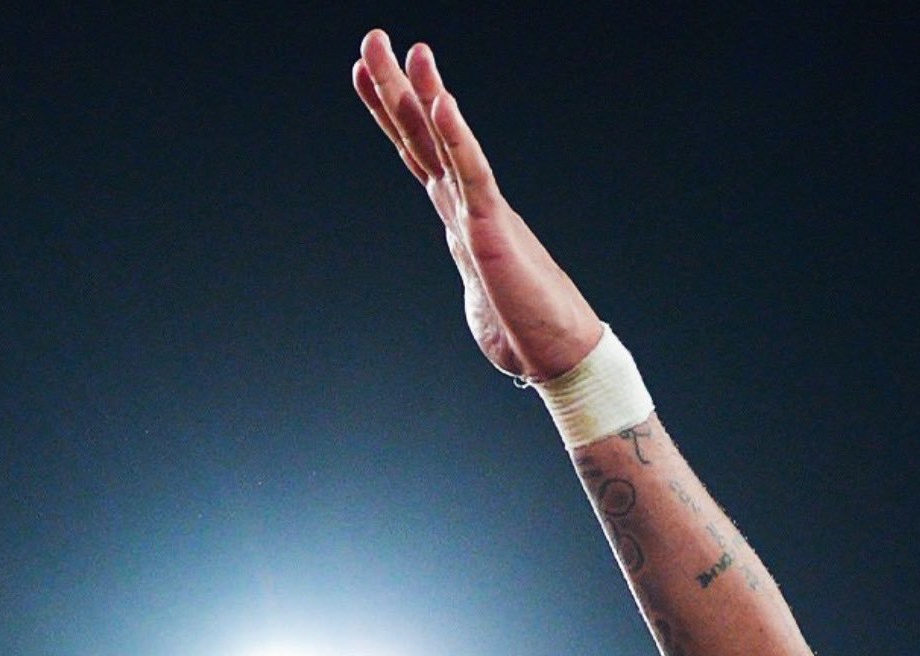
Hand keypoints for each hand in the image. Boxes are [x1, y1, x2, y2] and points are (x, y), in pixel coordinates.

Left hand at [353, 31, 602, 383]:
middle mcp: (465, 203)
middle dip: (394, 86)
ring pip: (446, 143)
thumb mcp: (480, 301)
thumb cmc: (522, 330)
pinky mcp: (492, 229)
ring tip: (413, 47)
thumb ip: (472, 280)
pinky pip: (472, 174)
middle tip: (372, 37)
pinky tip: (442, 102)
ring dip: (426, 94)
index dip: (388, 112)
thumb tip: (475, 284)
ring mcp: (478, 211)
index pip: (416, 152)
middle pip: (421, 135)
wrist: (554, 353)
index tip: (365, 73)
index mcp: (457, 215)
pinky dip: (456, 137)